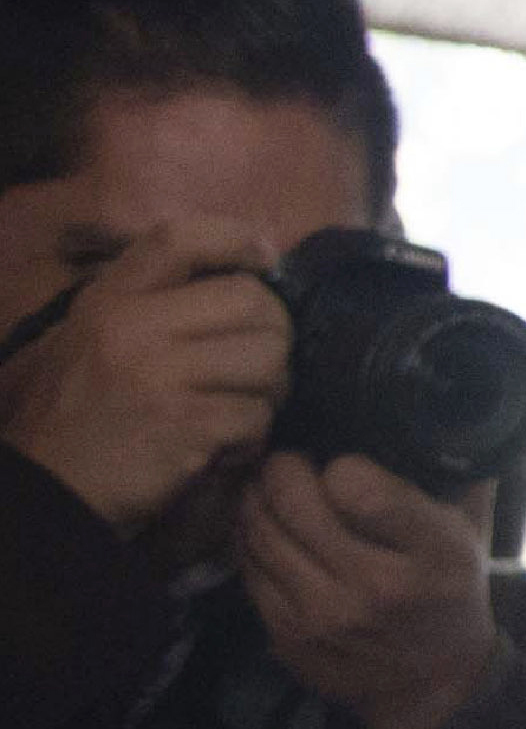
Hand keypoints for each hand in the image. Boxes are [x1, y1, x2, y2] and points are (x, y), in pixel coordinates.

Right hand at [0, 216, 287, 532]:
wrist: (48, 490)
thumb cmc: (73, 415)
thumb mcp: (85, 340)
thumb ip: (144, 304)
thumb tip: (237, 272)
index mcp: (107, 300)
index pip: (180, 238)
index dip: (237, 239)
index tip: (267, 259)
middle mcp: (132, 327)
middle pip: (252, 301)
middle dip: (274, 336)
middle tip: (258, 368)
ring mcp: (159, 376)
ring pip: (269, 359)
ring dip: (270, 390)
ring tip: (240, 409)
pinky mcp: (185, 425)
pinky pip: (258, 415)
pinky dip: (253, 438)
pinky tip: (225, 448)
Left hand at [243, 450, 502, 728]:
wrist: (432, 684)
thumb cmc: (451, 592)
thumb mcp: (473, 532)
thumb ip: (460, 471)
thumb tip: (442, 403)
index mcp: (433, 556)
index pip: (358, 487)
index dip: (344, 465)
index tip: (347, 462)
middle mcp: (374, 589)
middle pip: (294, 503)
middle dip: (284, 468)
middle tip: (290, 459)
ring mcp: (322, 616)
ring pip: (259, 531)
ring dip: (257, 498)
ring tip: (271, 486)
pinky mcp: (286, 634)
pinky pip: (248, 566)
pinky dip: (250, 537)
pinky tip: (266, 525)